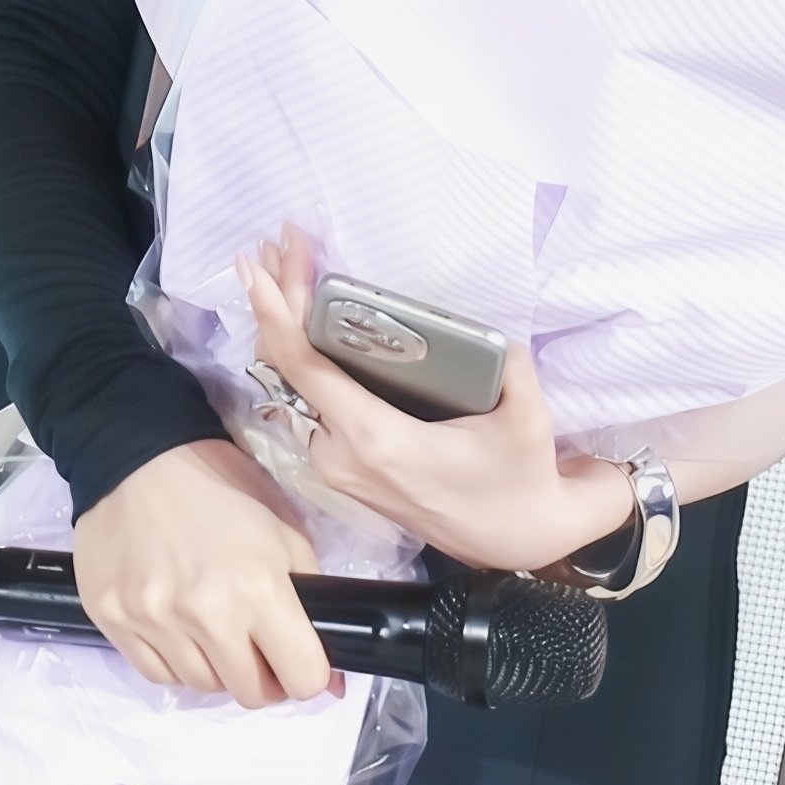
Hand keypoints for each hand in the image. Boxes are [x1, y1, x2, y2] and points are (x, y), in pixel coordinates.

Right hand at [70, 436, 331, 706]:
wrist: (138, 454)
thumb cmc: (221, 487)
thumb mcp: (286, 531)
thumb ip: (312, 599)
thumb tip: (329, 679)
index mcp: (259, 588)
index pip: (302, 678)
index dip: (309, 676)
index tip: (299, 661)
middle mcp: (205, 613)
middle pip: (250, 694)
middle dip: (265, 678)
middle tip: (258, 649)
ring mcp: (153, 620)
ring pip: (201, 686)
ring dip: (217, 669)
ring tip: (215, 631)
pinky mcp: (112, 619)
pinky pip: (155, 673)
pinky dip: (175, 663)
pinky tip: (179, 630)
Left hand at [241, 231, 631, 573]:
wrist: (516, 538)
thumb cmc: (519, 479)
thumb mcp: (525, 416)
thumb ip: (505, 361)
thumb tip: (482, 327)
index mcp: (376, 440)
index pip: (303, 367)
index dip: (274, 311)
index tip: (258, 265)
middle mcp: (340, 455)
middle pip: (287, 369)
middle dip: (277, 302)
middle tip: (276, 245)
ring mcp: (336, 465)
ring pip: (293, 386)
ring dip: (287, 328)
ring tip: (288, 272)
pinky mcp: (343, 467)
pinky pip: (308, 402)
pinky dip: (303, 358)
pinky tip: (308, 320)